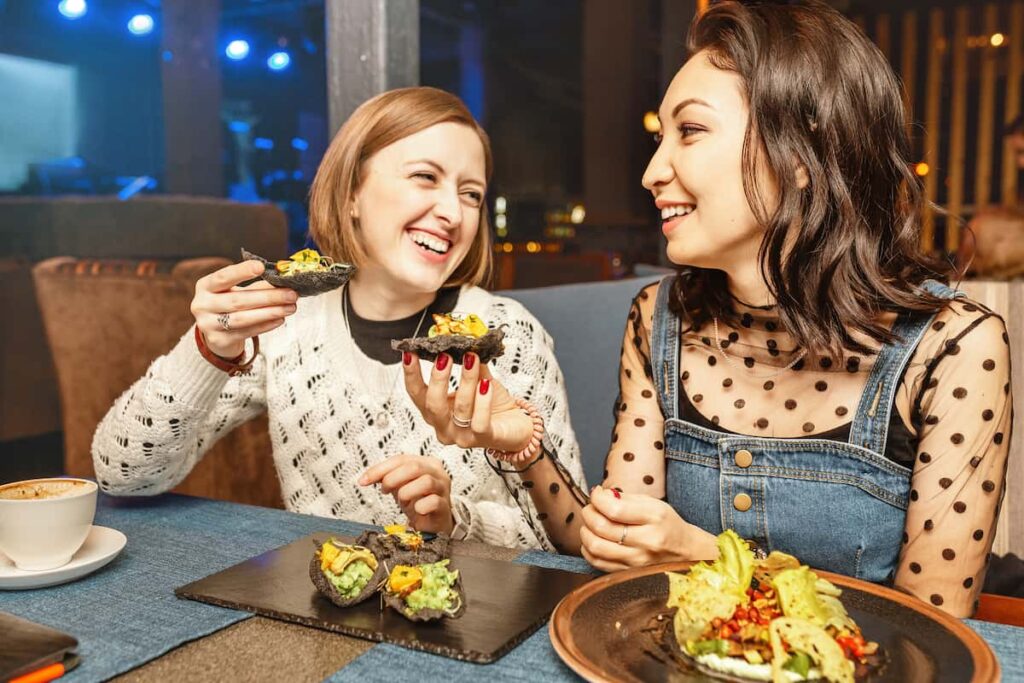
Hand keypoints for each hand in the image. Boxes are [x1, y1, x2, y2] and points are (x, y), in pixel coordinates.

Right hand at [190, 260, 298, 357]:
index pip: (222, 277)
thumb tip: (284, 281)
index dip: (241, 271)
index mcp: (205, 286)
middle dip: (268, 297)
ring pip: (243, 318)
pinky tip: (280, 319)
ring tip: (290, 307)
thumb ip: (257, 285)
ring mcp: (208, 324)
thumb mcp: (237, 291)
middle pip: (238, 300)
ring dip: (270, 312)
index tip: (261, 267)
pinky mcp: (219, 340)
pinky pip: (246, 332)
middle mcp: (202, 305)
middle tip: (291, 294)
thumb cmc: (229, 305)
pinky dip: (265, 325)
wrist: (215, 332)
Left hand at [358, 454, 454, 534]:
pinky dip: (420, 506)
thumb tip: (366, 477)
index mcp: (426, 463)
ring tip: (403, 501)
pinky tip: (417, 510)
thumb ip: (386, 478)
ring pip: (426, 482)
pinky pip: (433, 502)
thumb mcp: (399, 486)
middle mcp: (437, 472)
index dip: (380, 469)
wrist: (432, 523)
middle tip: (385, 490)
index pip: (401, 459)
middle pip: (414, 467)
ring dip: (407, 492)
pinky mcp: (445, 506)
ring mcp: (443, 489)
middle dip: (393, 479)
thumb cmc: (417, 501)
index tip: (363, 481)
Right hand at [401, 351, 532, 452]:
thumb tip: (462, 342)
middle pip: (432, 404)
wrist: (515, 425)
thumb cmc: (493, 404)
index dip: (411, 373)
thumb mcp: (478, 379)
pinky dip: (483, 401)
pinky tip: (486, 385)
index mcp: (436, 412)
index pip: (417, 393)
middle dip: (438, 378)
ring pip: (460, 408)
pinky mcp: (482, 439)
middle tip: (445, 356)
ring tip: (473, 359)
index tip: (411, 352)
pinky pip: (479, 421)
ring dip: (466, 380)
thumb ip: (469, 363)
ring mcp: (462, 436)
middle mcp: (444, 426)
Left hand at [579, 485, 717, 571]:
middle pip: (602, 527)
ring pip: (596, 547)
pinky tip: (592, 540)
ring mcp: (637, 561)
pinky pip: (598, 563)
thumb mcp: (654, 505)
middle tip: (591, 507)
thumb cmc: (668, 525)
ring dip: (585, 531)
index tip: (597, 494)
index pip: (615, 509)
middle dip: (589, 513)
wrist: (686, 553)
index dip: (598, 499)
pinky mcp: (629, 573)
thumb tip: (601, 495)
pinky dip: (588, 549)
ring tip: (590, 523)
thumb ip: (626, 498)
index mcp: (654, 519)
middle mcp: (646, 542)